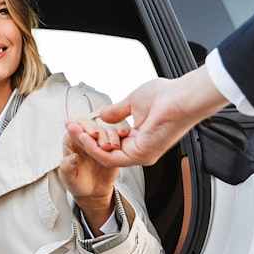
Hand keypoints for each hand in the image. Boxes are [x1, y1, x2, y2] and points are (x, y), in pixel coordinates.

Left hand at [59, 129, 120, 232]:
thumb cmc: (76, 182)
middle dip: (97, 130)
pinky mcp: (114, 145)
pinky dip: (122, 133)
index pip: (74, 128)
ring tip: (111, 147)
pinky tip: (123, 136)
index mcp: (71, 141)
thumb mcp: (67, 178)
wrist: (92, 192)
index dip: (80, 128)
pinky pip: (119, 136)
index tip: (88, 134)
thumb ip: (67, 167)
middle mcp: (86, 138)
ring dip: (110, 135)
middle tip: (101, 142)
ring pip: (106, 129)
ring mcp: (100, 141)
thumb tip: (74, 157)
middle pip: (91, 125)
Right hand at [65, 67, 229, 166]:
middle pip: (105, 150)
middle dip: (84, 139)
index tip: (78, 123)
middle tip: (71, 127)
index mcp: (140, 138)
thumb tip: (103, 114)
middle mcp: (140, 148)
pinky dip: (95, 148)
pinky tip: (85, 136)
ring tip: (74, 130)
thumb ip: (116, 112)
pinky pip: (111, 157)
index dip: (92, 134)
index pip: (110, 142)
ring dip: (87, 144)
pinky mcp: (141, 155)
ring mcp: (141, 154)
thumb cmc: (166, 96)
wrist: (182, 97)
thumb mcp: (132, 103)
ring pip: (105, 156)